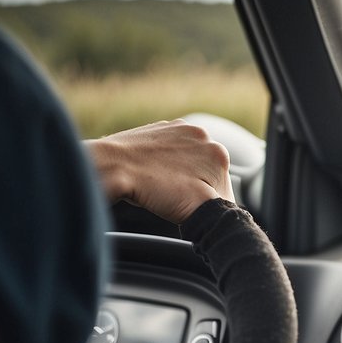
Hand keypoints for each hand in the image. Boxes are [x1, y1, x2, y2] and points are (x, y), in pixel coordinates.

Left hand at [86, 120, 234, 223]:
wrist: (110, 167)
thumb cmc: (152, 189)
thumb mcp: (199, 205)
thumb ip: (223, 208)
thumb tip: (231, 213)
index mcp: (217, 154)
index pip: (224, 190)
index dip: (208, 206)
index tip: (189, 212)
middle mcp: (202, 136)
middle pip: (206, 175)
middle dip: (194, 190)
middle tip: (172, 201)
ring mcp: (178, 129)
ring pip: (188, 164)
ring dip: (179, 178)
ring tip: (160, 188)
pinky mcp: (158, 129)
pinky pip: (170, 153)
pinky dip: (164, 166)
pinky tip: (151, 176)